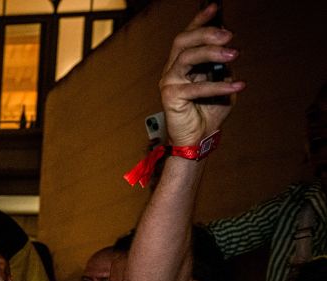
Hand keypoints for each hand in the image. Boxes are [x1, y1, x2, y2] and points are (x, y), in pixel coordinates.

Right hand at [160, 4, 243, 146]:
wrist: (199, 139)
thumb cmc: (208, 112)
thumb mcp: (222, 83)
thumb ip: (223, 67)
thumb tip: (229, 51)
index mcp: (183, 64)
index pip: (188, 36)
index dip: (199, 19)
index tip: (215, 6)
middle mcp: (173, 70)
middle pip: (183, 41)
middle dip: (205, 33)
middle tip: (228, 35)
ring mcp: (170, 83)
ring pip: (186, 57)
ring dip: (211, 52)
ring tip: (233, 53)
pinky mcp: (171, 97)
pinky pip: (197, 86)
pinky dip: (219, 86)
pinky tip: (237, 86)